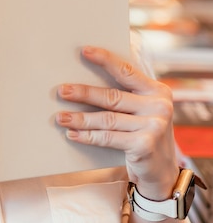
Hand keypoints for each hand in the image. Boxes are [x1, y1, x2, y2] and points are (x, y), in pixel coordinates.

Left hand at [56, 46, 177, 199]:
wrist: (162, 171)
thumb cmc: (143, 133)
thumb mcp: (141, 110)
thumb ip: (125, 95)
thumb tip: (85, 80)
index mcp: (157, 91)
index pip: (127, 71)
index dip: (105, 60)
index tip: (84, 51)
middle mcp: (159, 106)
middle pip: (112, 97)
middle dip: (83, 93)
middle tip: (62, 91)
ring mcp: (154, 126)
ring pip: (106, 119)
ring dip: (79, 118)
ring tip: (60, 117)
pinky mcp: (144, 145)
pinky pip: (107, 138)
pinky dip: (87, 136)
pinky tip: (72, 134)